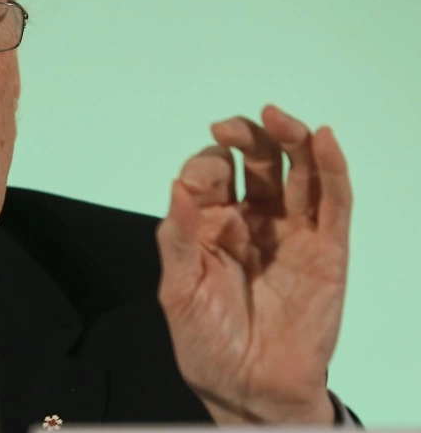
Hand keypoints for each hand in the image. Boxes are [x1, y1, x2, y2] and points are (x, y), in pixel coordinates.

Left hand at [156, 105, 351, 423]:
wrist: (248, 389)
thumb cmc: (207, 342)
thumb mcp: (178, 289)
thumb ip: (177, 237)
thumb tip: (176, 185)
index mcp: (212, 224)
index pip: (212, 174)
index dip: (205, 166)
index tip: (193, 183)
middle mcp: (253, 220)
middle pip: (257, 161)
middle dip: (246, 138)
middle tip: (230, 129)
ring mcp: (292, 232)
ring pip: (298, 172)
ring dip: (290, 139)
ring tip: (277, 119)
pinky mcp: (326, 250)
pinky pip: (333, 203)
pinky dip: (331, 169)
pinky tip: (322, 140)